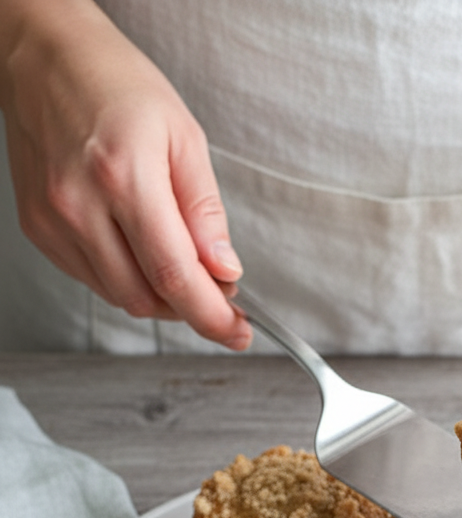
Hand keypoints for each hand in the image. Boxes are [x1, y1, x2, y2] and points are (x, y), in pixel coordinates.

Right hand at [0, 1, 250, 348]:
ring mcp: (54, 221)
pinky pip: (94, 281)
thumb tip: (225, 270)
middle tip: (219, 295)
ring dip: (160, 297)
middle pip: (146, 298)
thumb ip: (205, 212)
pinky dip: (127, 279)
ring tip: (181, 266)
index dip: (211, 315)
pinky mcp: (40, 230)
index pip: (175, 275)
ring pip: (120, 297)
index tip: (237, 331)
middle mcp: (80, 204)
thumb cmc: (115, 84)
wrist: (45, 58)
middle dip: (190, 309)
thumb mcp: (184, 137)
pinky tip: (139, 249)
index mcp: (123, 175)